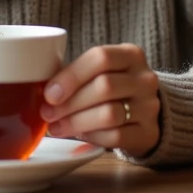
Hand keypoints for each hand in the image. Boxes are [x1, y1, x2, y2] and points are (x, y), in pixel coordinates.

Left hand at [40, 43, 160, 157]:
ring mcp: (150, 107)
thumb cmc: (111, 88)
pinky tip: (79, 135)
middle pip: (104, 86)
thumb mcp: (99, 72)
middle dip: (70, 102)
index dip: (71, 76)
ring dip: (77, 122)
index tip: (49, 94)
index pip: (100, 57)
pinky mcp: (149, 133)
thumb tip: (42, 90)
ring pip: (109, 114)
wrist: (144, 112)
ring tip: (57, 127)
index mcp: (130, 55)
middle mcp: (145, 78)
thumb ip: (75, 74)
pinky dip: (92, 136)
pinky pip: (116, 137)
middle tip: (47, 113)